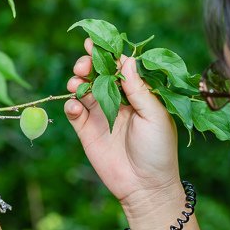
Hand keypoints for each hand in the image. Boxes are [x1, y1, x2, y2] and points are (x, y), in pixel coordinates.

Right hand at [65, 37, 181, 212]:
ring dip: (77, 81)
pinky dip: (70, 104)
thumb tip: (126, 60)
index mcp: (138, 93)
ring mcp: (100, 114)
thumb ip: (139, 89)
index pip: (120, 67)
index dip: (108, 54)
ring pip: (83, 89)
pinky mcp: (86, 130)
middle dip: (87, 65)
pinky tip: (75, 106)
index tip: (94, 42)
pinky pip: (73, 111)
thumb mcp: (155, 116)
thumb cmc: (159, 150)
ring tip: (76, 84)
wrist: (145, 187)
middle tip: (83, 65)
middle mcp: (118, 100)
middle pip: (97, 74)